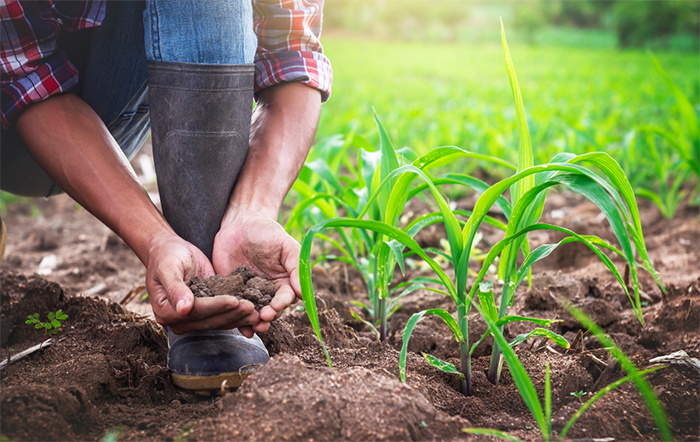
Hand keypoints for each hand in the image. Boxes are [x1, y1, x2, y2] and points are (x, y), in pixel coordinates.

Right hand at [145, 232, 257, 333]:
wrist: (169, 250)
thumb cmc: (166, 256)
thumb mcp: (168, 268)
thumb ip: (175, 288)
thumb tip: (183, 309)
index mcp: (167, 312)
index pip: (197, 311)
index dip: (216, 306)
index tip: (234, 300)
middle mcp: (180, 320)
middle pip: (210, 320)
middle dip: (232, 314)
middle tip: (252, 307)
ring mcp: (194, 318)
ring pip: (219, 321)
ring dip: (238, 317)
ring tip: (256, 312)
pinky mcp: (206, 312)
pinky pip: (223, 315)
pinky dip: (238, 314)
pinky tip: (253, 311)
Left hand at [213, 204, 300, 336]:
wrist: (240, 223)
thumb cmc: (267, 232)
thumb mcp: (286, 245)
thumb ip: (296, 266)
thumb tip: (302, 292)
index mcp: (284, 282)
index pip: (286, 297)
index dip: (282, 304)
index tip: (276, 307)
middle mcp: (268, 291)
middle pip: (271, 310)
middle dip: (268, 317)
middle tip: (263, 319)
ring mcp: (249, 293)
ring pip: (254, 313)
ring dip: (254, 322)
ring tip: (252, 327)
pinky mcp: (231, 292)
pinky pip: (234, 308)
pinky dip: (236, 319)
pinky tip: (239, 328)